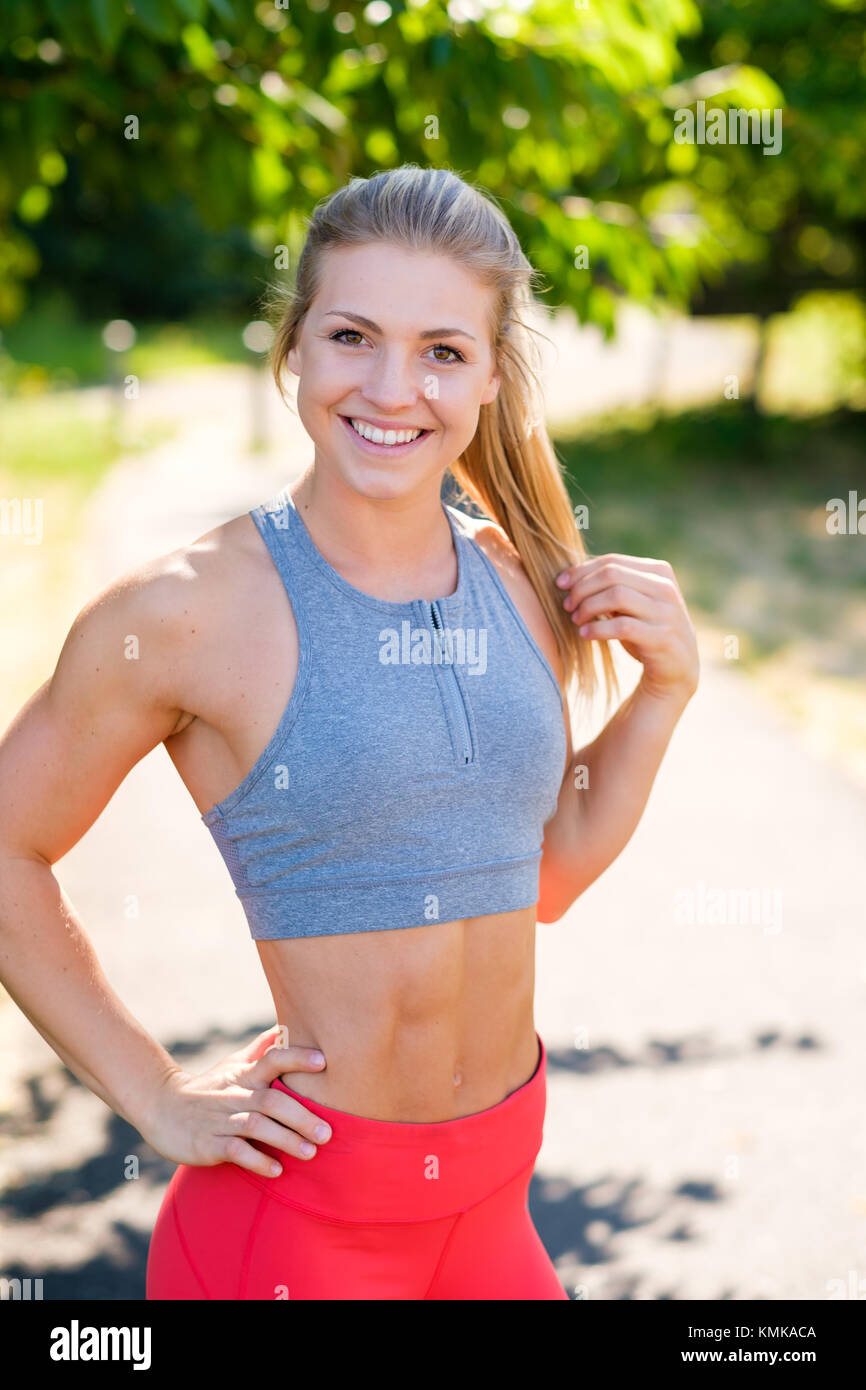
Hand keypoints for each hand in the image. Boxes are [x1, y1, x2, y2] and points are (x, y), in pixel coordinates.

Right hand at [141, 1025, 330, 1177]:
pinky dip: (257, 1160)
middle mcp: (235, 1095)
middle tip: (328, 1132)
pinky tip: (276, 1170)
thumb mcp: (233, 1064)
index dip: (296, 1058)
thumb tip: (285, 1026)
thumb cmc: (208, 1087)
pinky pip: (235, 1152)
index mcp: (244, 1075)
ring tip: (311, 1152)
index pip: (272, 1059)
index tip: (323, 1061)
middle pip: (271, 1100)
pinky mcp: (208, 1144)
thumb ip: (261, 1049)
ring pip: (256, 1126)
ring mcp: (221, 1119)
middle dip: (301, 1116)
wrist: (161, 1108)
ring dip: (285, 1140)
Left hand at [556, 553, 698, 701]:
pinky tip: (584, 634)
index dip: (581, 571)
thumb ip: (612, 586)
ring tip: (576, 619)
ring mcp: (666, 612)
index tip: (560, 584)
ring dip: (588, 607)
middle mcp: (665, 588)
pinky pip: (622, 626)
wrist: (677, 667)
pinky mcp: (662, 638)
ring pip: (616, 595)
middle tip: (567, 605)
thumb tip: (570, 575)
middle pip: (611, 575)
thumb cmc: (646, 630)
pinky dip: (597, 629)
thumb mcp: (633, 603)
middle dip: (582, 588)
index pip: (611, 562)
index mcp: (659, 571)